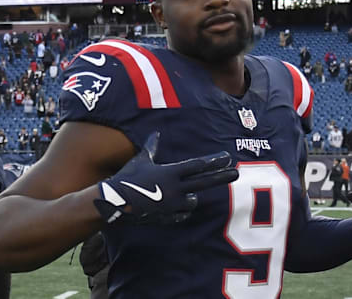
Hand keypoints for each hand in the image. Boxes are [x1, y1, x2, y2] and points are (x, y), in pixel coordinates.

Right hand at [94, 133, 237, 224]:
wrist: (115, 202)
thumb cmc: (127, 178)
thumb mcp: (141, 160)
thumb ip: (151, 147)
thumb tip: (155, 133)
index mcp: (170, 172)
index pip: (198, 165)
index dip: (213, 161)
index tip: (227, 158)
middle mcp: (176, 188)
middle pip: (204, 181)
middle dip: (221, 177)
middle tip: (236, 173)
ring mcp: (173, 204)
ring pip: (193, 200)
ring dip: (192, 196)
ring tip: (187, 193)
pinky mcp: (168, 217)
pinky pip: (182, 214)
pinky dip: (182, 210)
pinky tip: (178, 207)